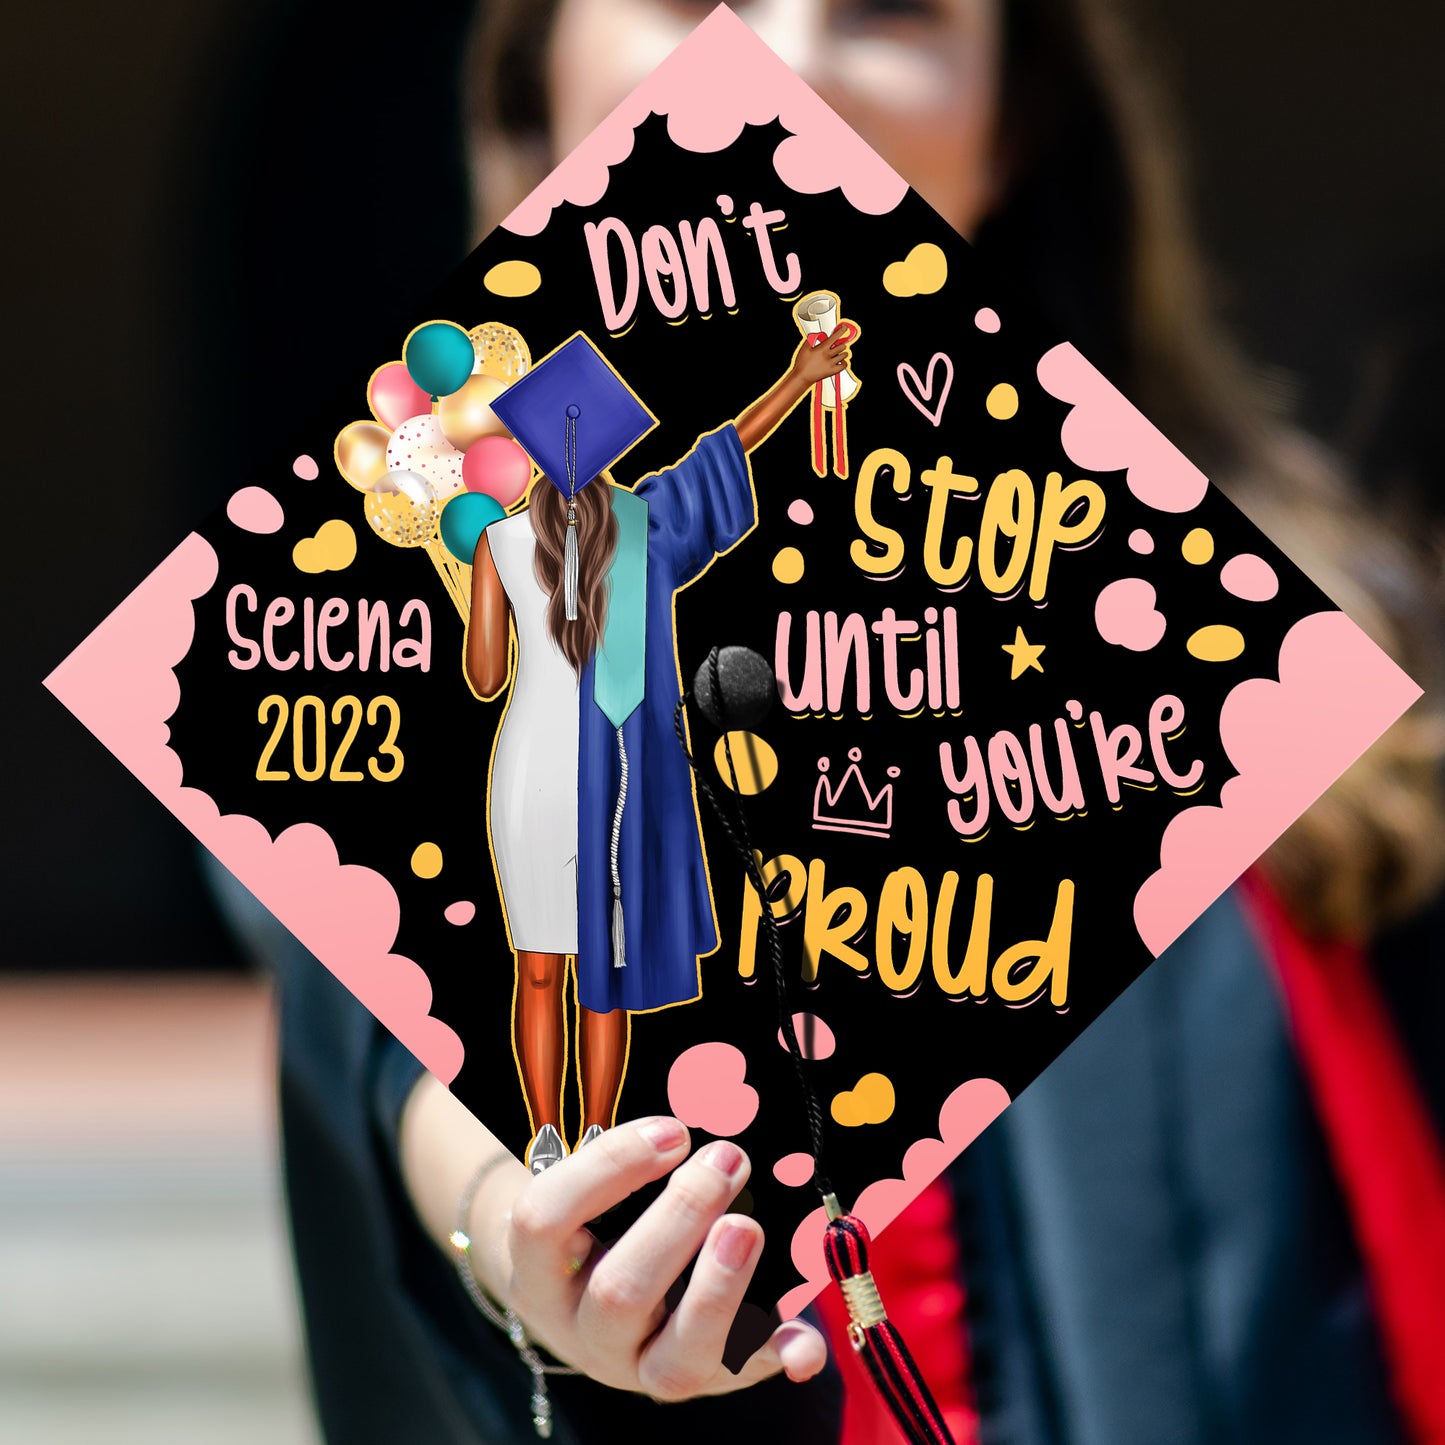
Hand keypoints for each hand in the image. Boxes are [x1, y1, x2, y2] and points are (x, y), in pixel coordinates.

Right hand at [472, 1116, 827, 1400]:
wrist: (585, 1302)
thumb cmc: (593, 1219)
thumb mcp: (585, 1189)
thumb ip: (622, 1156)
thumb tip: (683, 1127)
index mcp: (540, 1270)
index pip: (546, 1220)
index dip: (610, 1169)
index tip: (673, 1130)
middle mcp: (583, 1330)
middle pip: (619, 1293)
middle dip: (681, 1219)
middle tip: (727, 1159)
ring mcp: (640, 1366)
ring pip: (674, 1360)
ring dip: (719, 1289)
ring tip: (748, 1226)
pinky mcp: (699, 1379)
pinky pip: (740, 1378)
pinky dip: (775, 1357)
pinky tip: (803, 1343)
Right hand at [790, 325, 851, 386]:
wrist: (802, 377)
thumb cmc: (802, 364)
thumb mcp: (805, 349)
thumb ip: (811, 339)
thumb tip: (816, 334)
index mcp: (822, 349)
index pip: (834, 337)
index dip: (841, 331)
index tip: (845, 328)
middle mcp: (828, 356)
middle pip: (842, 346)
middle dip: (841, 344)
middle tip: (837, 345)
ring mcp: (831, 364)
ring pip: (844, 355)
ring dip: (843, 352)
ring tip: (838, 352)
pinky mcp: (832, 371)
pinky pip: (844, 365)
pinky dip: (844, 362)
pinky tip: (840, 361)